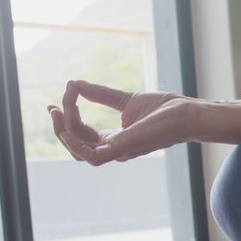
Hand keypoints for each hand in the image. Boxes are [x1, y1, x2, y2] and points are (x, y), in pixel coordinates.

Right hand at [47, 80, 195, 165]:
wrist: (186, 113)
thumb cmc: (163, 109)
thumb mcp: (126, 100)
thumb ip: (101, 95)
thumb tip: (77, 84)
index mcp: (114, 139)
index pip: (81, 134)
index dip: (66, 119)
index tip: (57, 100)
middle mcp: (114, 149)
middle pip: (75, 143)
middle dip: (60, 125)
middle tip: (54, 105)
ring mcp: (118, 151)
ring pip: (78, 150)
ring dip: (63, 130)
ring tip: (59, 109)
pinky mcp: (123, 149)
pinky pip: (91, 156)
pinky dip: (75, 144)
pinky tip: (66, 126)